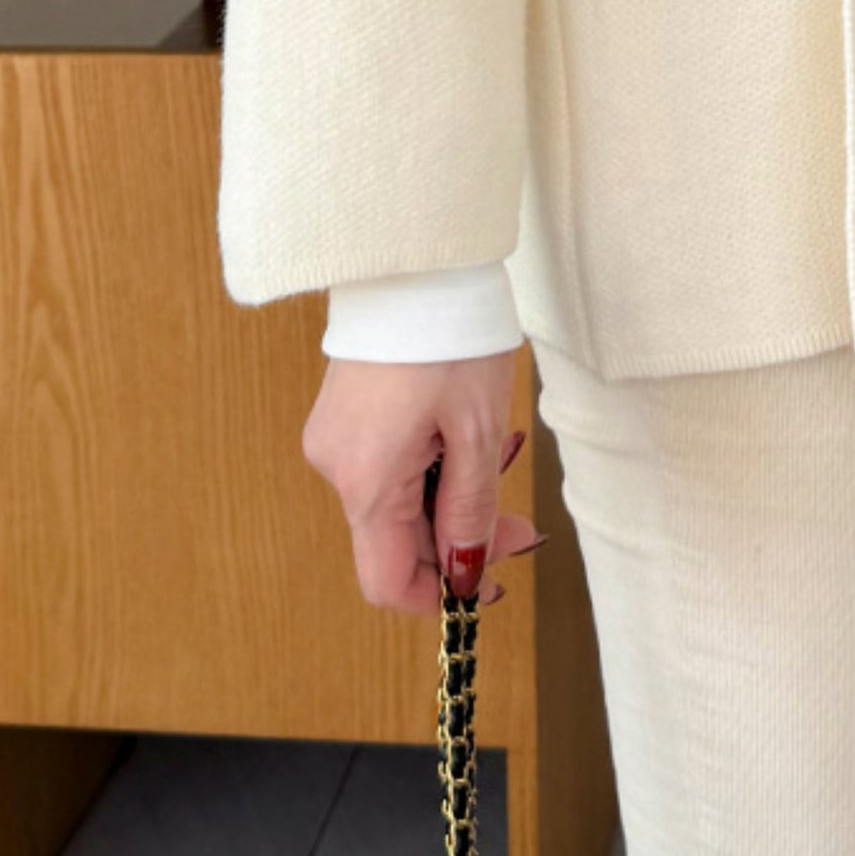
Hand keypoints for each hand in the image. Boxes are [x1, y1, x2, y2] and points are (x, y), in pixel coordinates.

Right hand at [301, 351, 545, 613]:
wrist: (411, 260)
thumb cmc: (448, 338)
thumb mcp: (477, 431)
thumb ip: (470, 511)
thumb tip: (466, 574)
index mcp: (366, 481)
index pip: (387, 582)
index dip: (439, 595)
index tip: (492, 579)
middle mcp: (336, 468)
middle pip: (396, 542)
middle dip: (460, 540)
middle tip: (520, 518)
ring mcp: (335, 441)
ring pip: (394, 505)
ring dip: (449, 500)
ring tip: (496, 456)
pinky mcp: (344, 418)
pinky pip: (385, 469)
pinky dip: (428, 469)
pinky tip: (462, 437)